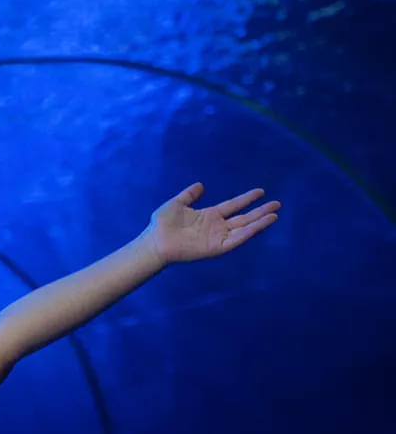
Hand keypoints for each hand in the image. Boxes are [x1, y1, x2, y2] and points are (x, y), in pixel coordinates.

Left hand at [146, 182, 280, 263]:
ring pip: (244, 228)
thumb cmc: (162, 224)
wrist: (155, 241)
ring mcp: (218, 237)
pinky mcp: (217, 248)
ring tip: (275, 214)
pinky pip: (237, 240)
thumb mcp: (177, 203)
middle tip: (277, 204)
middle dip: (261, 211)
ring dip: (260, 222)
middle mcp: (217, 227)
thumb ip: (189, 195)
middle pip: (244, 218)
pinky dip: (249, 233)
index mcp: (209, 216)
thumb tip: (200, 185)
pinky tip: (260, 226)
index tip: (261, 192)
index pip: (233, 205)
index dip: (247, 199)